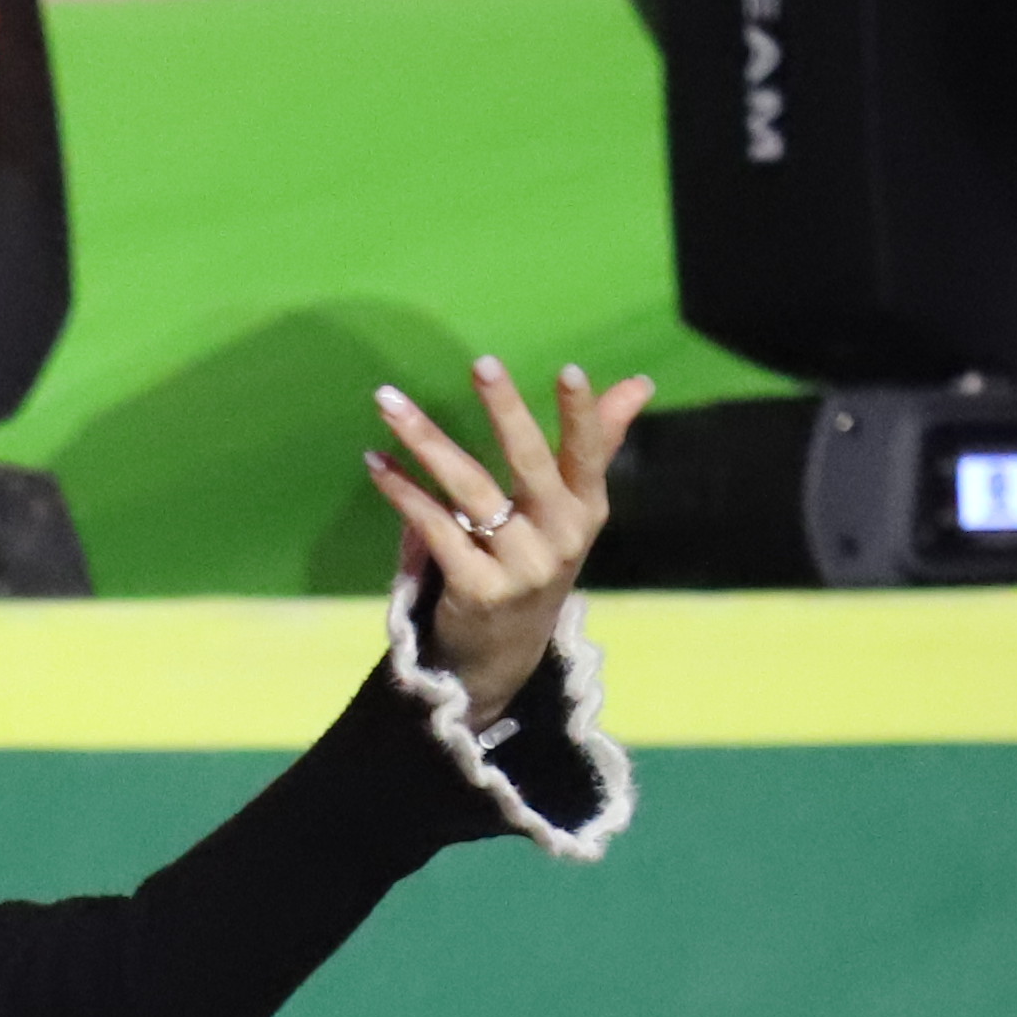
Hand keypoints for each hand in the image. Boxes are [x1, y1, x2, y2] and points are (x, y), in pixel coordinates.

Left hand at [362, 356, 649, 724]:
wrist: (505, 653)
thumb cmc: (537, 561)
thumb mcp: (573, 510)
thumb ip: (600, 442)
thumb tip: (639, 383)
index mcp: (587, 511)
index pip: (590, 454)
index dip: (583, 416)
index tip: (571, 371)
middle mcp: (560, 539)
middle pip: (530, 464)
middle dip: (507, 411)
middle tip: (482, 363)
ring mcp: (520, 568)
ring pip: (470, 491)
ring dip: (427, 441)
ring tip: (389, 402)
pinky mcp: (477, 590)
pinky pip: (435, 530)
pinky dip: (403, 493)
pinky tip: (377, 462)